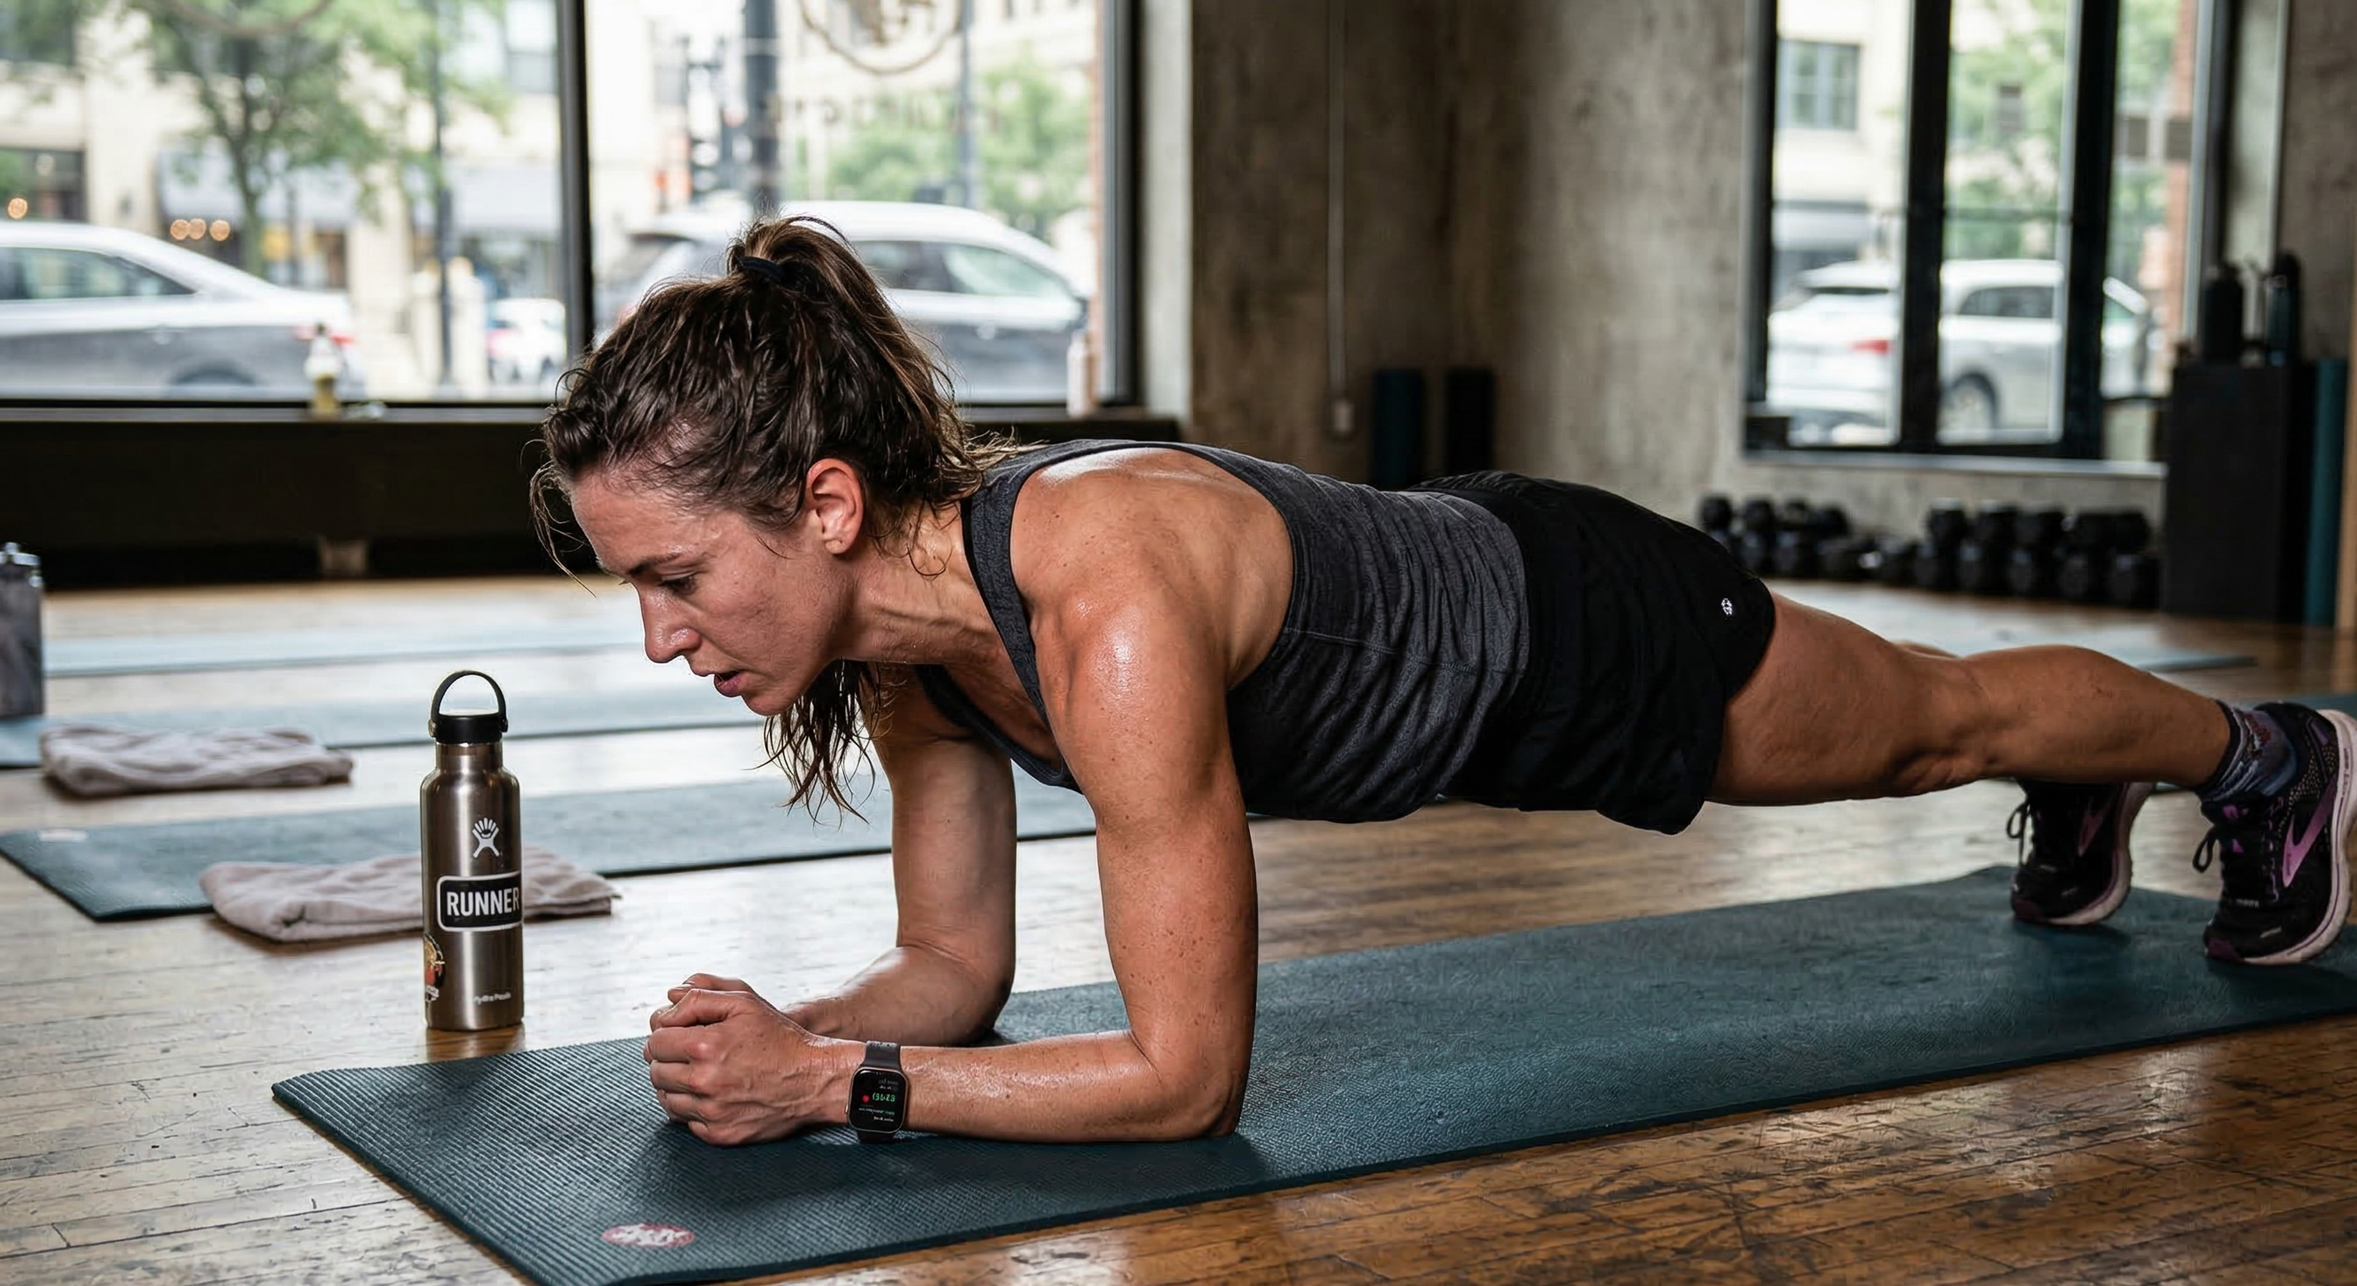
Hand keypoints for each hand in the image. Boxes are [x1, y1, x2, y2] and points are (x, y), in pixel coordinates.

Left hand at [643, 977, 849, 1145]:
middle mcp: (704, 1082)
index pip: (655, 1042)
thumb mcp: (744, 1002)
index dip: (664, 1034)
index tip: (679, 1033)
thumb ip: (699, 997)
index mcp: (705, 1046)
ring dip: (675, 1084)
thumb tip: (665, 1006)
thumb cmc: (779, 1037)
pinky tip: (709, 1093)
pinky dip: (691, 1107)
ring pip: (666, 1099)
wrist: (813, 1079)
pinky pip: (685, 1122)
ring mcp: (711, 1112)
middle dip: (666, 1059)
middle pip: (656, 1071)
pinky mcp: (720, 1134)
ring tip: (697, 1072)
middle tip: (687, 1053)